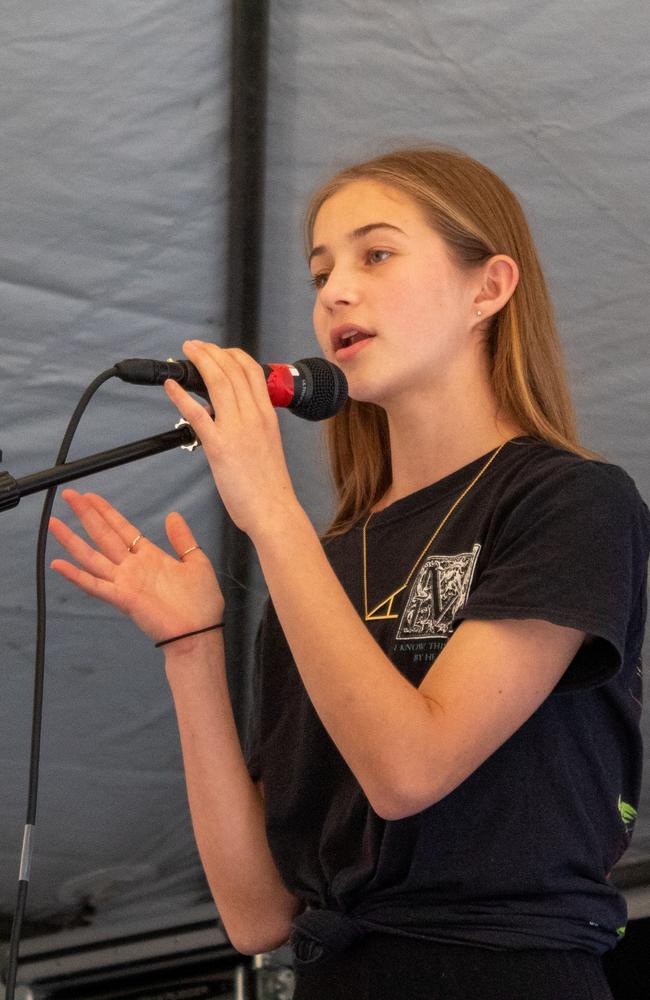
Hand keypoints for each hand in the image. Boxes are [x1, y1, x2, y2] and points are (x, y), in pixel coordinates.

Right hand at [49, 489, 223, 643]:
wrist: (200, 632)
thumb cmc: (201, 602)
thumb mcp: (196, 562)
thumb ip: (183, 539)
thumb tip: (173, 515)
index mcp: (149, 557)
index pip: (122, 528)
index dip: (106, 512)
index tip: (90, 496)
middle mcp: (132, 567)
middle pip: (103, 535)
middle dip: (86, 514)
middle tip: (68, 495)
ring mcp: (125, 582)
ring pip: (92, 556)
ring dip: (72, 540)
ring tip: (53, 523)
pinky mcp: (123, 599)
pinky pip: (95, 585)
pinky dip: (76, 576)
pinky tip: (58, 564)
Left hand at [164, 342, 300, 539]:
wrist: (274, 510)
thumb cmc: (269, 485)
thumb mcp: (269, 444)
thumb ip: (253, 426)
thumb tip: (232, 418)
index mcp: (268, 415)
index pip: (252, 371)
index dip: (233, 354)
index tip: (218, 350)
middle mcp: (254, 417)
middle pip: (232, 370)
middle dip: (211, 352)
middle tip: (195, 346)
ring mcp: (237, 429)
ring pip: (217, 383)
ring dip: (199, 362)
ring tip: (186, 353)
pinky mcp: (219, 446)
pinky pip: (197, 413)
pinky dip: (181, 395)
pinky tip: (171, 387)